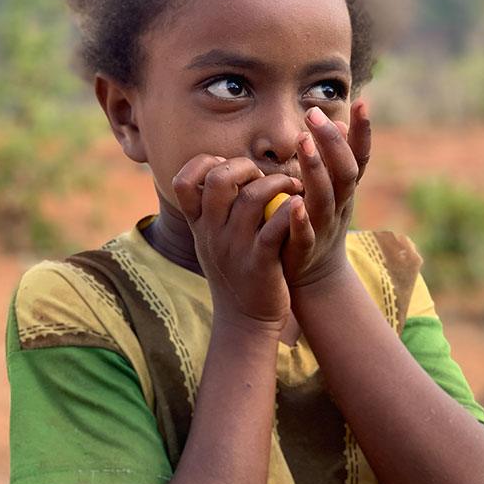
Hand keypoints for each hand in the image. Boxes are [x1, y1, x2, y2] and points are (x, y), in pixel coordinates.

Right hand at [172, 155, 301, 327]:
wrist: (245, 320)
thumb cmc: (235, 271)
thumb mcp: (213, 239)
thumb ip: (215, 208)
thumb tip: (224, 167)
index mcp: (199, 225)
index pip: (183, 181)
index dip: (204, 163)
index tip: (227, 166)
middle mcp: (213, 233)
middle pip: (219, 181)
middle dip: (245, 166)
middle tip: (262, 175)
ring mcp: (235, 248)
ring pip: (252, 198)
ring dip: (277, 183)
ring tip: (293, 186)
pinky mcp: (260, 263)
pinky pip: (274, 228)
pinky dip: (290, 211)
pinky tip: (300, 204)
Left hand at [270, 99, 370, 287]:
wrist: (314, 278)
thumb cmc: (317, 224)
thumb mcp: (331, 190)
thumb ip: (334, 161)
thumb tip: (338, 123)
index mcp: (345, 190)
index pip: (359, 157)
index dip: (363, 132)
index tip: (362, 102)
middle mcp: (340, 206)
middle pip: (345, 172)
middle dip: (332, 142)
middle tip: (313, 113)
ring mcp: (324, 227)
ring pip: (325, 197)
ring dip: (315, 168)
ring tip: (303, 140)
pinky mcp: (305, 249)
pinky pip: (305, 233)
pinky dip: (302, 218)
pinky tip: (295, 203)